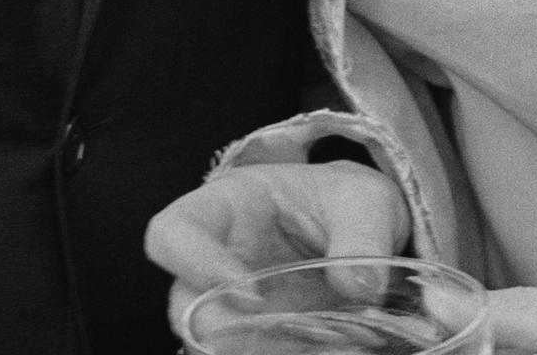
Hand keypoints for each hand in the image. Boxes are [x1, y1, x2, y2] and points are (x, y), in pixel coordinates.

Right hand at [144, 159, 410, 339]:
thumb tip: (357, 285)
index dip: (193, 264)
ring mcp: (234, 312)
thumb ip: (361, 231)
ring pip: (220, 348)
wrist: (359, 235)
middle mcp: (216, 265)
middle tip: (296, 339)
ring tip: (335, 345)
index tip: (250, 295)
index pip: (173, 232)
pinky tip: (340, 350)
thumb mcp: (363, 197)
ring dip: (270, 354)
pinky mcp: (260, 344)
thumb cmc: (343, 202)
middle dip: (233, 337)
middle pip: (186, 310)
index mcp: (226, 209)